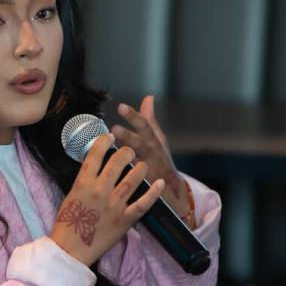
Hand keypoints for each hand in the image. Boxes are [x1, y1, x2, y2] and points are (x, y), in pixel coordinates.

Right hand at [50, 134, 164, 265]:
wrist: (71, 248)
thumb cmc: (68, 222)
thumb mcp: (71, 195)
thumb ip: (85, 180)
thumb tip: (97, 165)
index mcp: (83, 183)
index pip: (95, 154)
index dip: (103, 141)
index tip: (109, 136)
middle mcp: (99, 191)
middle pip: (117, 162)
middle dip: (126, 151)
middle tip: (129, 150)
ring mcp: (114, 205)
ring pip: (133, 179)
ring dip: (140, 167)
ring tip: (143, 163)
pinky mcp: (125, 220)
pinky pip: (143, 203)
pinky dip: (153, 192)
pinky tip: (159, 182)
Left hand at [111, 95, 190, 216]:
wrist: (172, 188)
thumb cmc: (160, 157)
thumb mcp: (157, 138)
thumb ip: (150, 119)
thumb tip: (148, 97)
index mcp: (153, 139)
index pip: (143, 124)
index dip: (132, 116)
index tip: (120, 106)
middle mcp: (151, 152)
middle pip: (139, 142)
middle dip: (127, 135)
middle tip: (114, 128)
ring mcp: (148, 168)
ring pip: (136, 161)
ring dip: (125, 156)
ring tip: (113, 152)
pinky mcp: (144, 184)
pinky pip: (134, 180)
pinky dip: (126, 177)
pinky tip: (113, 173)